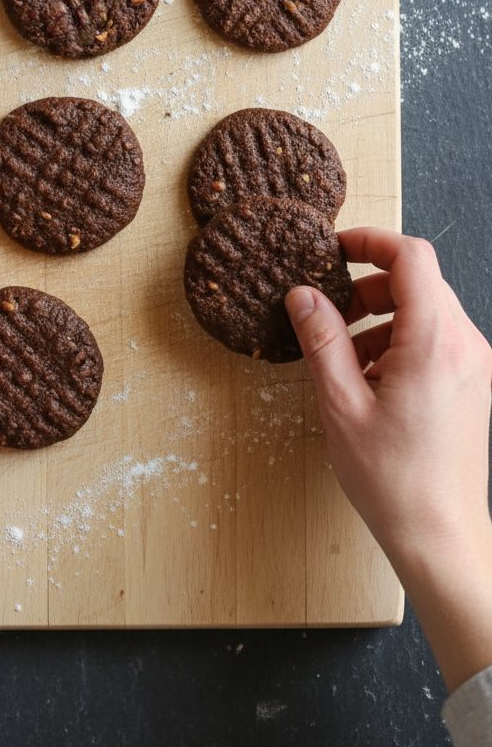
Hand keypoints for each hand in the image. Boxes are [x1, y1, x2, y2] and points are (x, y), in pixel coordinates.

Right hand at [285, 228, 491, 690]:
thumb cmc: (394, 482)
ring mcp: (474, 365)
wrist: (442, 538)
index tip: (337, 248)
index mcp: (434, 345)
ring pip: (427, 309)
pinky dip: (400, 341)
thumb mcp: (341, 406)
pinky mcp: (473, 384)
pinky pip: (436, 338)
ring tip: (346, 355)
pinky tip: (370, 378)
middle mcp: (465, 346)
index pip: (412, 257)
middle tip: (330, 311)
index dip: (372, 241)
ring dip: (383, 316)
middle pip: (420, 281)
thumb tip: (304, 296)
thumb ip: (322, 342)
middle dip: (370, 286)